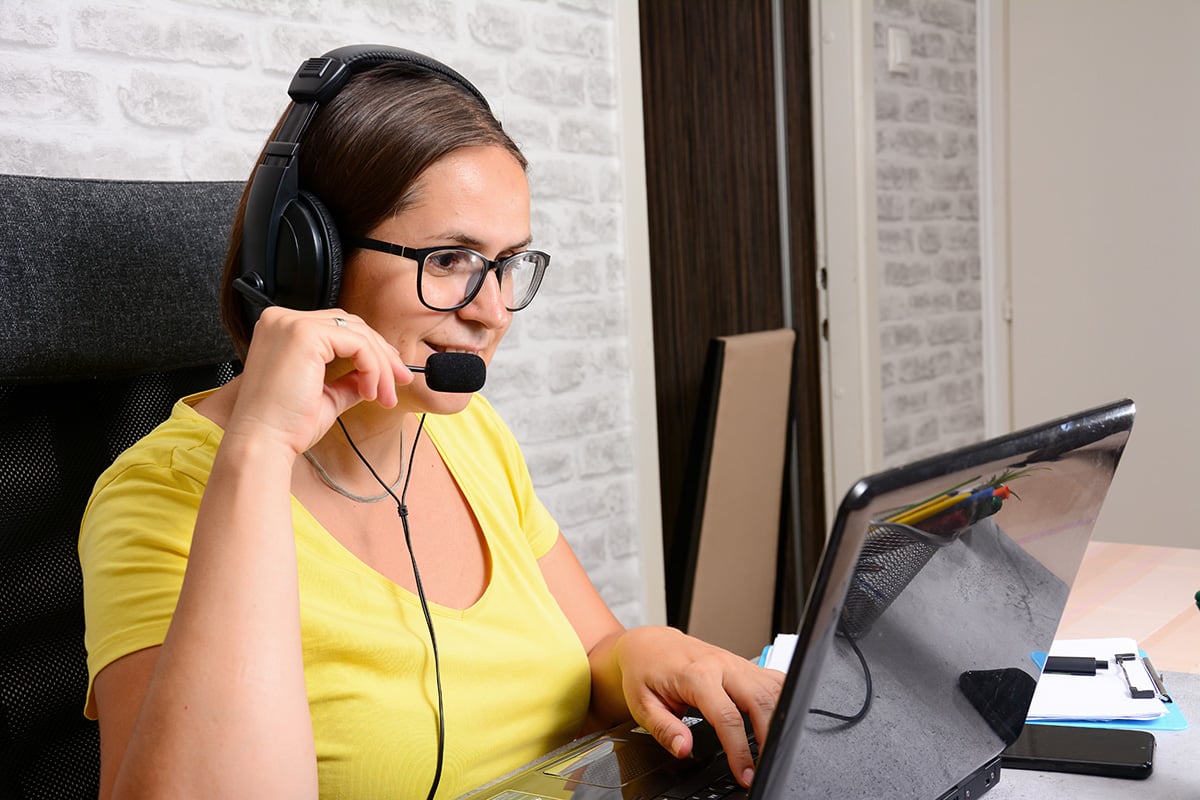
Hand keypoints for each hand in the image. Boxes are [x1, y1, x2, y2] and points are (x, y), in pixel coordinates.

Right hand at [227, 306, 411, 454]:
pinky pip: (357, 344)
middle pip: (351, 325)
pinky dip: (372, 368)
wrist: (263, 442)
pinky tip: (370, 392)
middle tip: (400, 381)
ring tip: (385, 395)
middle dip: (382, 355)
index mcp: (281, 330)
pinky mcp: (304, 334)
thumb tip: (373, 376)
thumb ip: (347, 379)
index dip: (369, 348)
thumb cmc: (284, 425)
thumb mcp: (325, 395)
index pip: (337, 327)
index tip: (390, 374)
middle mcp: (282, 320)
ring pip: (358, 334)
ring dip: (381, 366)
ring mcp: (291, 324)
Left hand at [611, 627, 782, 787]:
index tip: (744, 773)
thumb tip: (684, 748)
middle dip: (768, 737)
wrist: (650, 644)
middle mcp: (721, 665)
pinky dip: (781, 699)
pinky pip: (773, 679)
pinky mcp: (744, 663)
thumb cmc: (645, 672)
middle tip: (763, 766)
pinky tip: (777, 718)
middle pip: (760, 701)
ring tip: (770, 748)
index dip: (739, 750)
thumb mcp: (643, 705)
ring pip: (772, 688)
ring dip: (778, 719)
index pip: (728, 716)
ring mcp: (736, 662)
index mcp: (696, 674)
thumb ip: (665, 729)